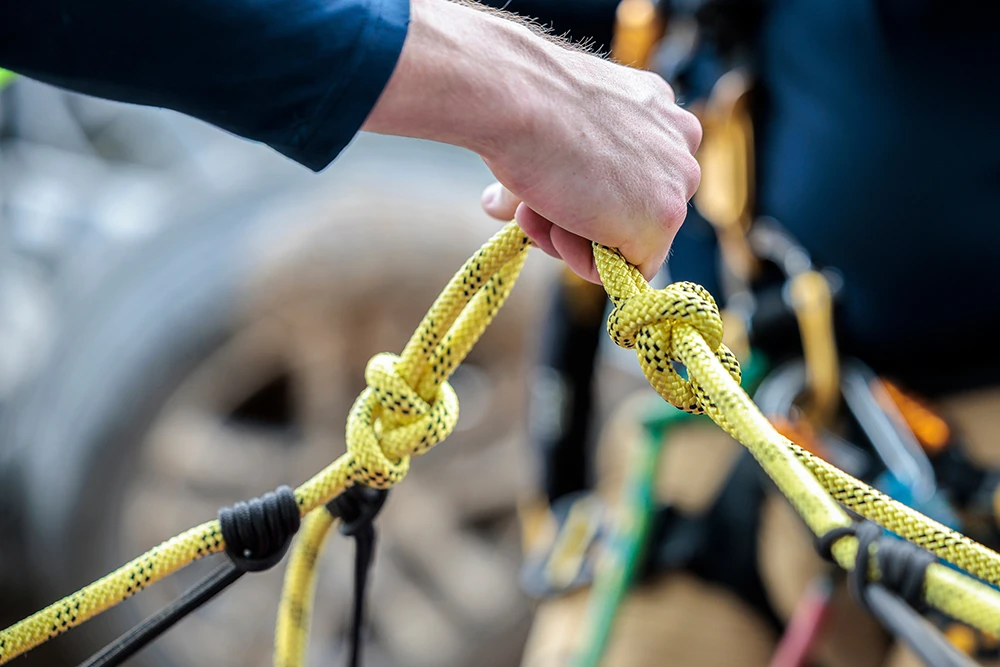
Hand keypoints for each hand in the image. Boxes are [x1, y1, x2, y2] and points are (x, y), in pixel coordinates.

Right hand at [363, 0, 700, 282]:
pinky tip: (557, 231)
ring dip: (576, 239)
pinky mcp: (664, 218)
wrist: (517, 98)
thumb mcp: (547, 134)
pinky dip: (588, 263)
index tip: (545, 193)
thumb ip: (547, 173)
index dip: (583, 195)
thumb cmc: (520, 104)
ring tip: (534, 215)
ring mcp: (677, 181)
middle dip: (579, 219)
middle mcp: (680, 139)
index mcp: (656, 108)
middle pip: (635, 208)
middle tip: (530, 210)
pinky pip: (631, 269)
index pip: (633, 177)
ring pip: (633, 240)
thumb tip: (499, 205)